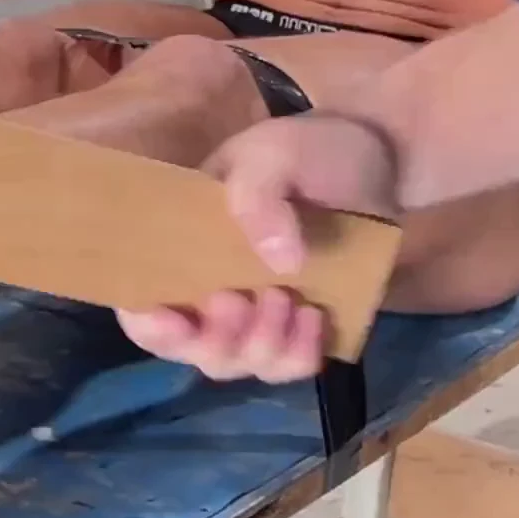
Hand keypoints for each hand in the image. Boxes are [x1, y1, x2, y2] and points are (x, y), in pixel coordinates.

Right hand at [112, 112, 399, 383]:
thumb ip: (259, 195)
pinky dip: (300, 354)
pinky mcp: (300, 328)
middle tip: (245, 299)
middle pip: (192, 349)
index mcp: (184, 244)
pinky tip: (316, 316)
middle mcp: (211, 288)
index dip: (149, 324)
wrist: (377, 157)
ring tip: (289, 299)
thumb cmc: (308, 151)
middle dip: (216, 339)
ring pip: (240, 364)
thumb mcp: (274, 154)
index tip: (176, 319)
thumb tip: (279, 263)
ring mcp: (257, 314)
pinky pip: (290, 367)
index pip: (142, 300)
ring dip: (261, 346)